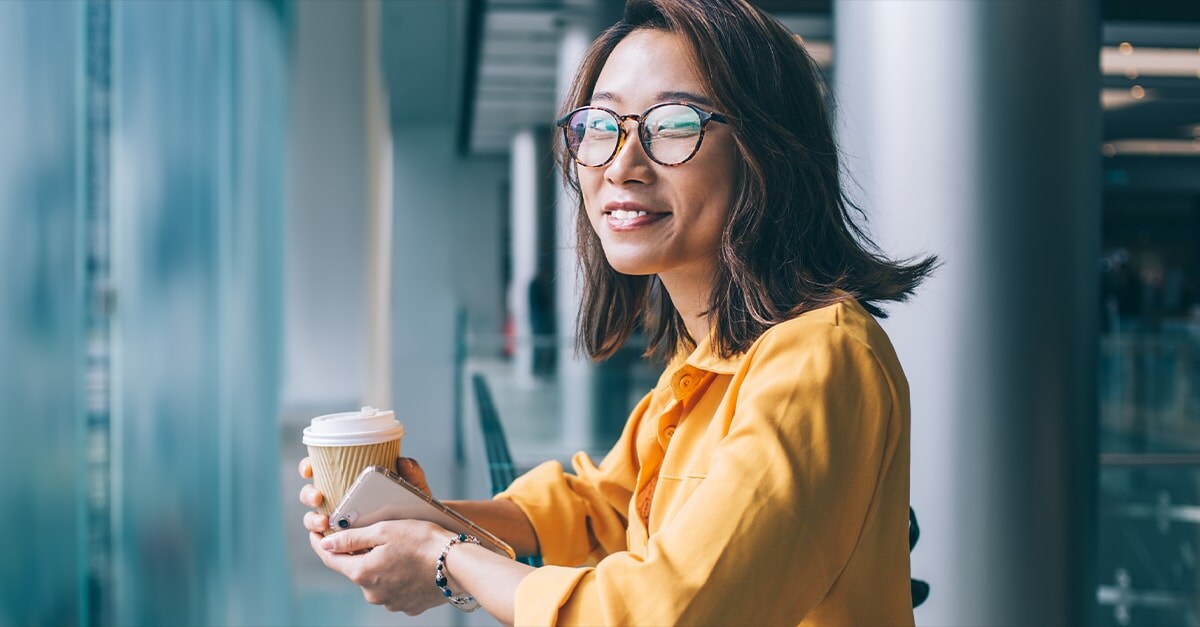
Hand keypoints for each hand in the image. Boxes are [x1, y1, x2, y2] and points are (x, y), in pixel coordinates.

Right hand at [298, 456, 432, 533]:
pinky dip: (322, 541)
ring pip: (315, 518)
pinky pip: (327, 542)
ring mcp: (340, 521)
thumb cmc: (416, 511)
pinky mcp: (345, 542)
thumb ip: (413, 476)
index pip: (323, 469)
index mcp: (351, 481)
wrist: (424, 540)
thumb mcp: (416, 493)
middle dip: (309, 494)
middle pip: (312, 494)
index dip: (309, 467)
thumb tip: (404, 462)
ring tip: (323, 522)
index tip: (309, 469)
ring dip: (312, 519)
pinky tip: (328, 541)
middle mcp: (340, 499)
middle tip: (318, 497)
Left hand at [309, 519, 450, 613]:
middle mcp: (372, 593)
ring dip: (380, 565)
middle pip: (356, 569)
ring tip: (400, 548)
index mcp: (362, 573)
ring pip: (376, 579)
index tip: (315, 533)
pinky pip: (394, 589)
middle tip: (374, 534)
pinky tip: (411, 564)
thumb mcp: (384, 530)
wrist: (457, 566)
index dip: (320, 544)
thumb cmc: (422, 542)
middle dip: (360, 552)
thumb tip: (325, 543)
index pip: (330, 559)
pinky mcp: (407, 606)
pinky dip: (397, 576)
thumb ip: (352, 538)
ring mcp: (390, 603)